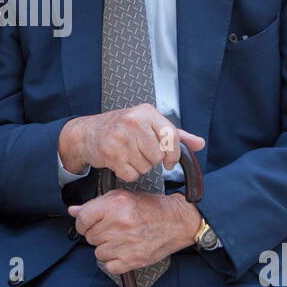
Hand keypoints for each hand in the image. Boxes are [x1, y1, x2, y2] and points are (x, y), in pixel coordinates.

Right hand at [58, 103, 204, 183]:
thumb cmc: (120, 128)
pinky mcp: (111, 153)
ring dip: (139, 166)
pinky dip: (128, 173)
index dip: (173, 154)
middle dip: (152, 160)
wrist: (87, 133)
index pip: (171, 136)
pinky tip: (120, 162)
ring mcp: (121, 137)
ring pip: (146, 167)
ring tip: (128, 155)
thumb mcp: (148, 124)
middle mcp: (133, 122)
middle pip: (158, 156)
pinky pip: (132, 174)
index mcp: (146, 112)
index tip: (169, 161)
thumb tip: (199, 143)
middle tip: (139, 152)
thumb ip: (174, 134)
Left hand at [68, 190, 202, 273]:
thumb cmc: (149, 208)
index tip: (87, 224)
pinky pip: (109, 266)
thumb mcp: (121, 197)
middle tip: (113, 229)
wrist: (176, 221)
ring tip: (121, 239)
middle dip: (98, 234)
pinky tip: (124, 251)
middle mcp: (120, 224)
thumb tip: (73, 211)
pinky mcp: (133, 260)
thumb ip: (95, 205)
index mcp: (115, 205)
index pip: (82, 219)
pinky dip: (114, 261)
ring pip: (98, 252)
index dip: (82, 223)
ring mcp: (127, 243)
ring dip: (106, 248)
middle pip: (90, 237)